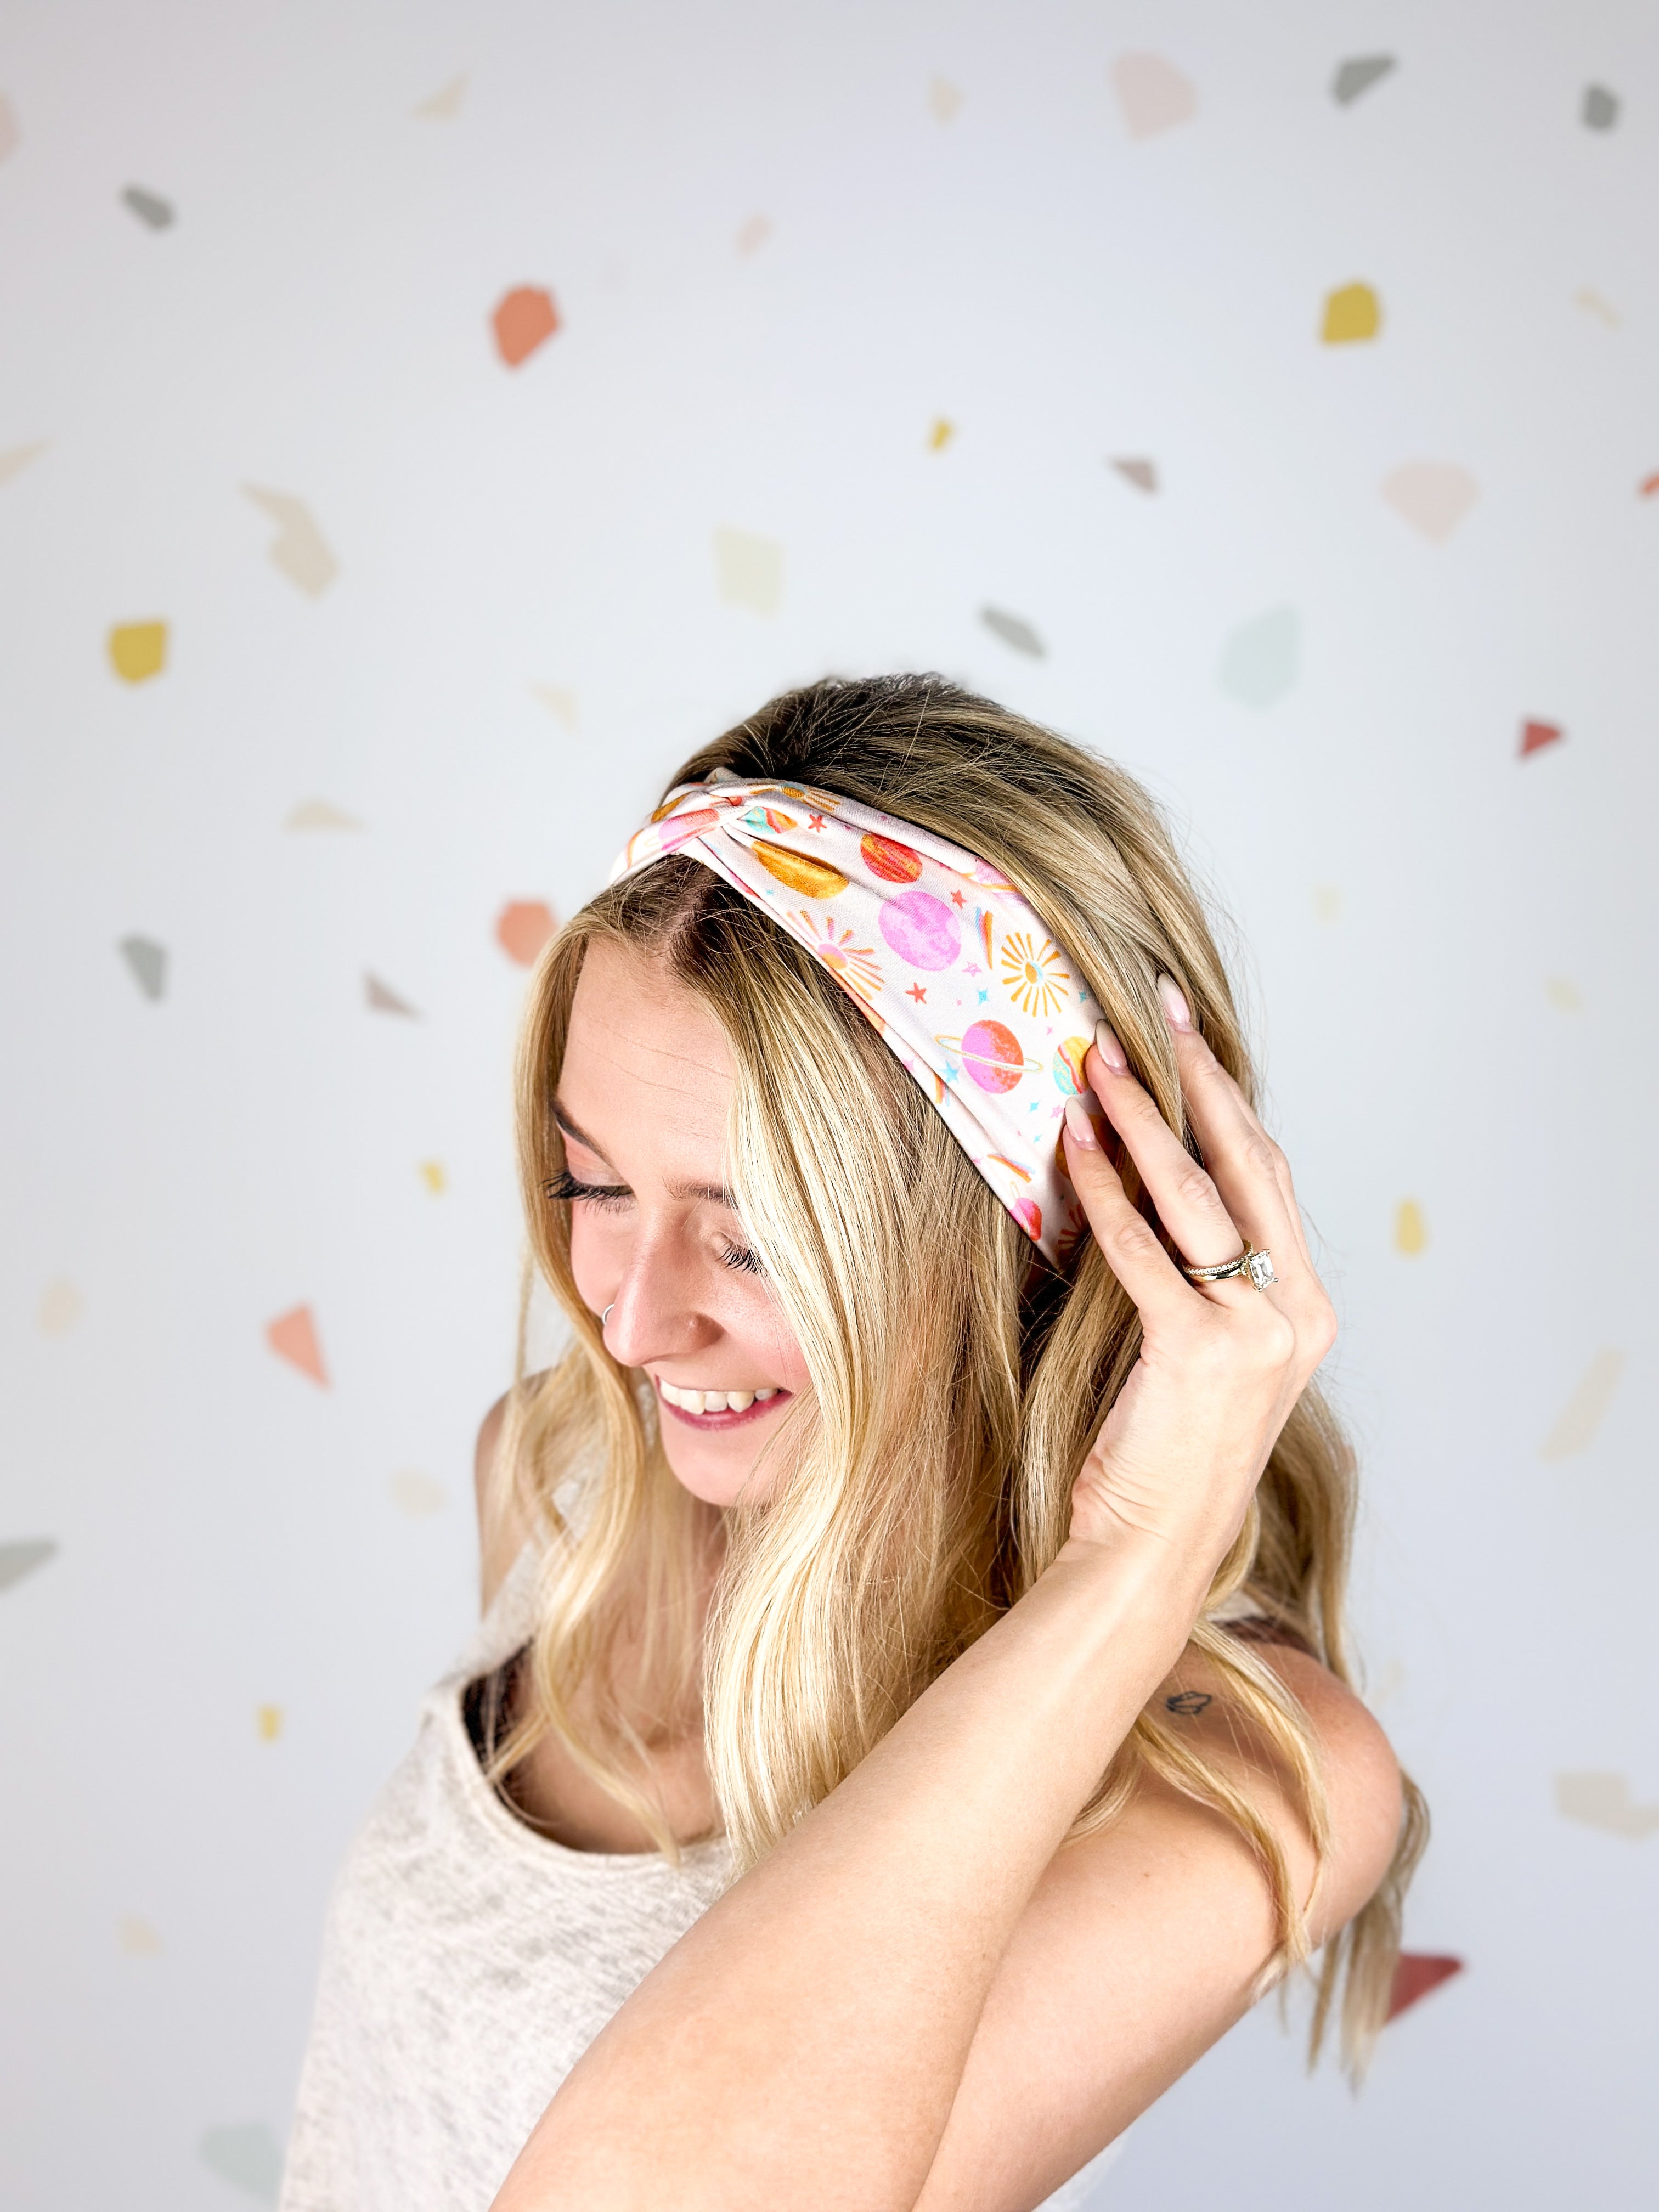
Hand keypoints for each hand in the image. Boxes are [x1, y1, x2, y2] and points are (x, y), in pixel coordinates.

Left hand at [1058, 977, 1336, 1587]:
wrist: (1152, 1550)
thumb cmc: (1164, 1456)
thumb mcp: (1204, 1354)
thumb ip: (1203, 1279)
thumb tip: (1153, 1190)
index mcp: (1308, 1308)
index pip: (1269, 1176)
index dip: (1228, 1101)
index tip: (1189, 1039)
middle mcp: (1297, 1311)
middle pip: (1247, 1162)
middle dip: (1197, 1078)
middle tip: (1155, 1010)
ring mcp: (1257, 1331)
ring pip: (1197, 1194)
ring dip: (1142, 1119)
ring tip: (1097, 1062)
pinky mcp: (1200, 1349)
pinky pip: (1145, 1250)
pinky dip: (1106, 1193)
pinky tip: (1074, 1147)